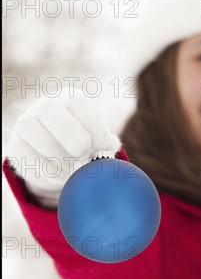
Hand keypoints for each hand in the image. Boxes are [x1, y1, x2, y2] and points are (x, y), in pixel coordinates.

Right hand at [7, 90, 120, 207]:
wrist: (63, 164)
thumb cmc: (89, 150)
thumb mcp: (101, 145)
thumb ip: (106, 146)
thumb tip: (107, 154)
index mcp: (72, 101)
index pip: (77, 103)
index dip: (91, 125)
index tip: (101, 146)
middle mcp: (46, 107)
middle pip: (49, 108)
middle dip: (68, 132)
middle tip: (82, 153)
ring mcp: (27, 125)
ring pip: (33, 131)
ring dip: (58, 156)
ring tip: (74, 171)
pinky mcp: (16, 147)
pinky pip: (26, 156)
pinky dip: (46, 172)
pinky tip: (61, 177)